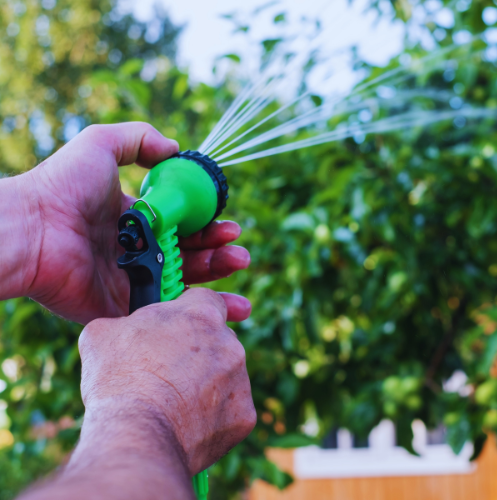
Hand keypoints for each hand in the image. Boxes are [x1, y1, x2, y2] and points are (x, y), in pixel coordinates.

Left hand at [9, 122, 249, 323]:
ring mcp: (130, 281)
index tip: (228, 224)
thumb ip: (139, 138)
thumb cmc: (63, 186)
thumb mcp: (101, 143)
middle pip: (187, 256)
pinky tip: (221, 306)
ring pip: (182, 285)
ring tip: (239, 265)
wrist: (32, 229)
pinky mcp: (122, 309)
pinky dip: (193, 313)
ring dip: (215, 279)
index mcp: (135, 220)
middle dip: (218, 253)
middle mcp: (136, 251)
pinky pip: (164, 313)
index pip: (181, 225)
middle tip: (239, 251)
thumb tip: (175, 148)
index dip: (207, 226)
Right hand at [78, 288, 255, 474]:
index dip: (189, 311)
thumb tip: (125, 328)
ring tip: (173, 400)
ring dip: (207, 382)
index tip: (176, 325)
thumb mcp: (103, 333)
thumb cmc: (117, 379)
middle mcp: (229, 342)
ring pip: (226, 374)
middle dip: (199, 349)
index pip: (205, 299)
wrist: (135, 435)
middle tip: (169, 368)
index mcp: (200, 313)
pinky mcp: (243, 415)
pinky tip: (187, 423)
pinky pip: (230, 409)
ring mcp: (240, 379)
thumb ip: (126, 321)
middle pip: (218, 338)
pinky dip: (213, 415)